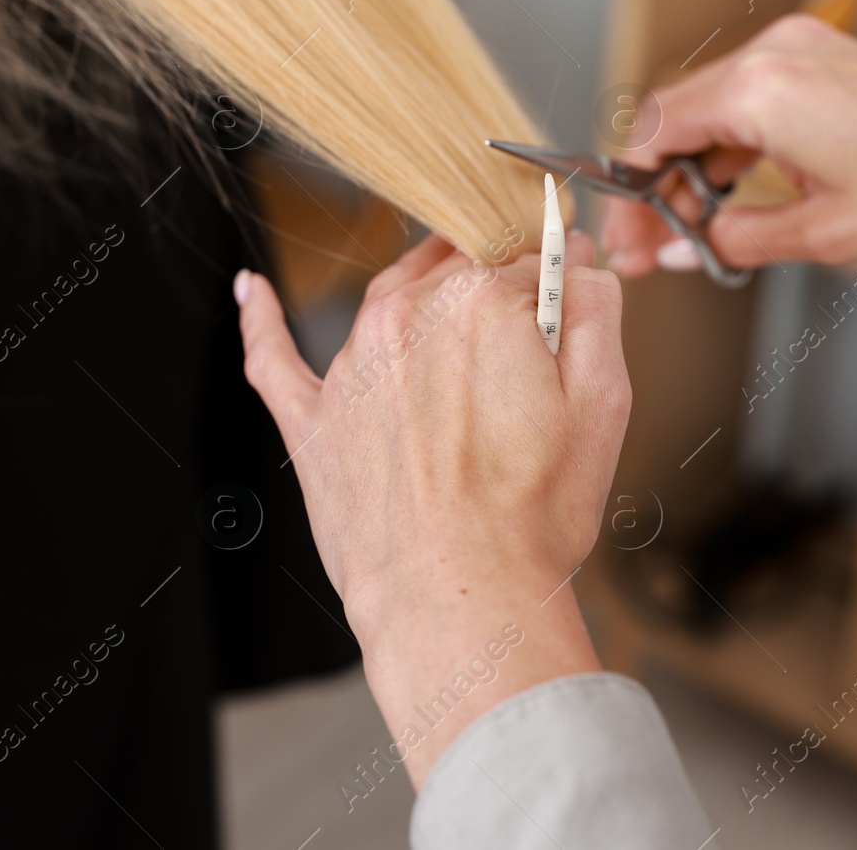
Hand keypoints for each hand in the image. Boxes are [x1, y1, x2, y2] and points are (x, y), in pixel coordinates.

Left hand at [234, 233, 629, 783]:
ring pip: (390, 300)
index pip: (527, 259)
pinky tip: (253, 290)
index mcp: (481, 299)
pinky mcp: (311, 417)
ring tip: (463, 351)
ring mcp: (350, 364)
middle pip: (457, 272)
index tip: (567, 320)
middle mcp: (406, 314)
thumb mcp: (603, 402)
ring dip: (425, 309)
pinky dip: (262, 318)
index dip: (556, 292)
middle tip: (527, 363)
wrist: (457, 598)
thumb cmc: (531, 515)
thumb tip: (580, 258)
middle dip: (497, 301)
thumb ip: (596, 309)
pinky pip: (273, 353)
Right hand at [602, 14, 856, 273]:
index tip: (628, 238)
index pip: (654, 133)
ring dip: (690, 165)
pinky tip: (730, 194)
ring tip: (690, 228)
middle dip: (653, 183)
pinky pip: (748, 97)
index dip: (630, 193)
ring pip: (707, 107)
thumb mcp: (820, 234)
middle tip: (650, 244)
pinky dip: (728, 143)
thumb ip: (733, 239)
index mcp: (759, 92)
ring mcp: (797, 47)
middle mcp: (771, 54)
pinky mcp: (819, 56)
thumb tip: (680, 250)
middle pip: (673, 116)